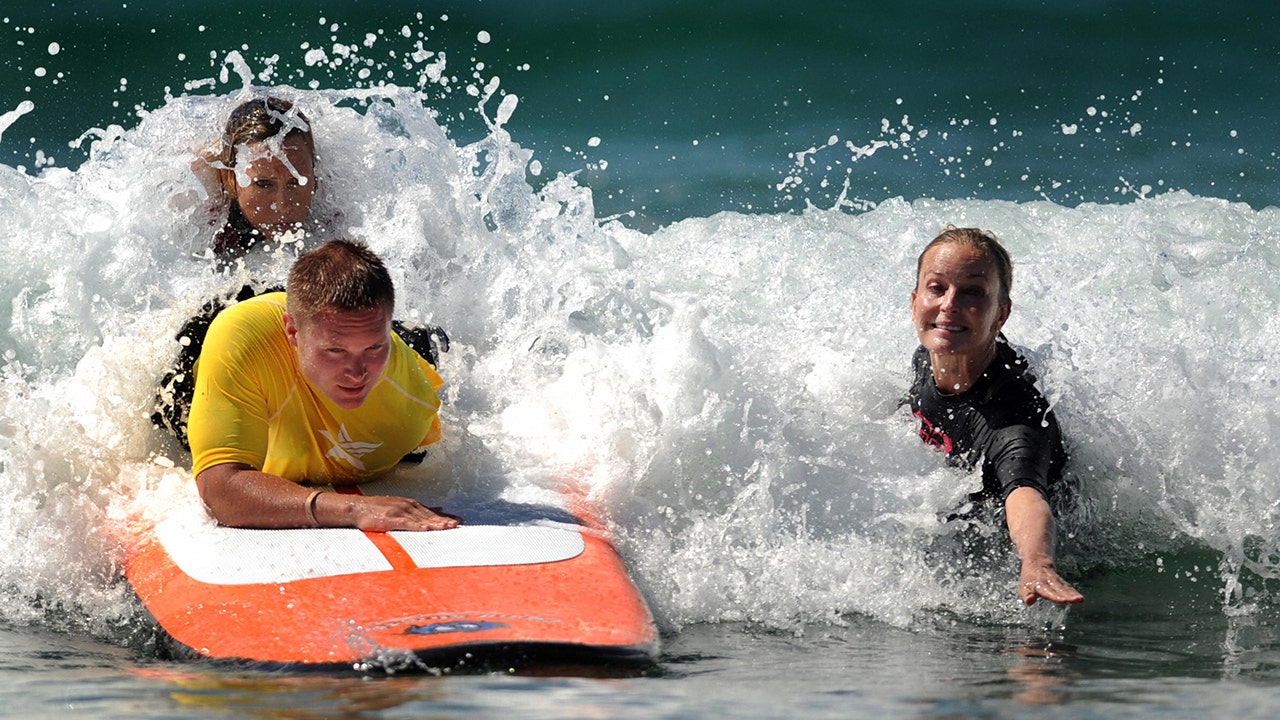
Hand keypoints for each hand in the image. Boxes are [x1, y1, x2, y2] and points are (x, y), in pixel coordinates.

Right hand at [318, 493, 459, 531]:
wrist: (357, 508)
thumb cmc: (377, 509)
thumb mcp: (400, 506)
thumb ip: (418, 509)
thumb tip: (438, 508)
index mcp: (410, 504)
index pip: (431, 512)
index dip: (444, 517)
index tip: (458, 521)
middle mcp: (407, 506)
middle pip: (429, 515)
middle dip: (443, 521)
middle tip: (457, 525)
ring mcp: (400, 511)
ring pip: (421, 519)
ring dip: (435, 523)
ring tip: (447, 528)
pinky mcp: (391, 519)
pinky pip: (407, 523)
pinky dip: (418, 526)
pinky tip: (427, 529)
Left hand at [1018, 560, 1083, 605]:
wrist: (1037, 562)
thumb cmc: (1029, 579)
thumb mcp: (1024, 587)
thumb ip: (1026, 595)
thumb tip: (1029, 601)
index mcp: (1039, 583)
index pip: (1047, 591)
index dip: (1055, 596)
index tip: (1063, 600)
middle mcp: (1049, 581)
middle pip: (1059, 589)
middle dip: (1068, 595)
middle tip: (1076, 600)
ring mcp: (1057, 581)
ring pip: (1065, 588)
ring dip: (1073, 594)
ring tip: (1081, 599)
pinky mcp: (1062, 582)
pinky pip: (1068, 588)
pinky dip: (1074, 593)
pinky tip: (1080, 599)